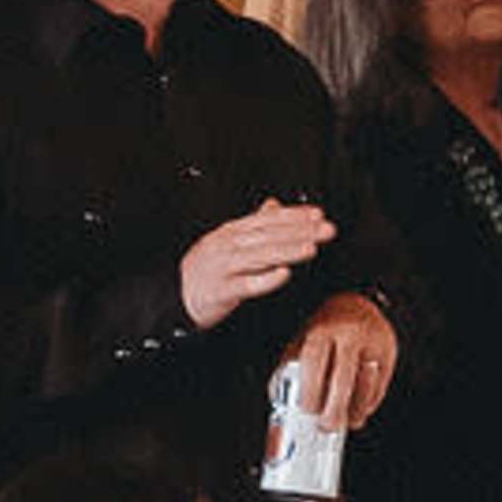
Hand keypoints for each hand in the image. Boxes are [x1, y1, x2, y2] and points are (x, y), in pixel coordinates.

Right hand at [178, 198, 336, 330]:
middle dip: (300, 232)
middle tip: (326, 230)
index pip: (267, 219)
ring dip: (287, 251)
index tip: (318, 215)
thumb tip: (274, 205)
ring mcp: (223, 267)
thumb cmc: (207, 270)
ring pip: (259, 256)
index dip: (294, 216)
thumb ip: (254, 224)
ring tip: (311, 248)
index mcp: (232, 232)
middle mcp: (228, 245)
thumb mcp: (228, 241)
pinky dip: (265, 279)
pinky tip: (283, 275)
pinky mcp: (221, 290)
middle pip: (268, 235)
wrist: (175, 296)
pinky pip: (245, 284)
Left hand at [285, 292, 397, 427]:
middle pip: (343, 380)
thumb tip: (279, 396)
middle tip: (326, 425)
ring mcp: (373, 345)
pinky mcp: (390, 355)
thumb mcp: (304, 337)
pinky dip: (369, 404)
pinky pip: (380, 387)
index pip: (315, 362)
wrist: (361, 304)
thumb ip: (292, 364)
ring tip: (345, 422)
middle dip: (334, 409)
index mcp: (323, 330)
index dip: (310, 390)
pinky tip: (359, 410)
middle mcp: (350, 336)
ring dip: (355, 411)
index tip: (307, 408)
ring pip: (366, 387)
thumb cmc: (328, 327)